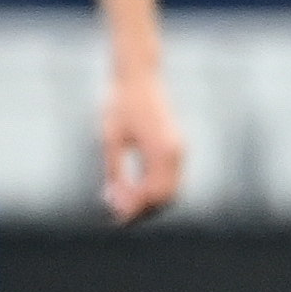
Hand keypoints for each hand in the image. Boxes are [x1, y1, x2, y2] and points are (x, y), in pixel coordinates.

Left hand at [98, 70, 182, 223]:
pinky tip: (132, 190)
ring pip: (171, 192)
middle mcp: (176, 153)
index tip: (113, 214)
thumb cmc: (121, 104)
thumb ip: (114, 171)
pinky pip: (170, 180)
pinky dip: (154, 191)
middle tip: (116, 214)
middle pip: (165, 198)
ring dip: (149, 203)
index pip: (152, 194)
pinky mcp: (176, 148)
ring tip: (121, 203)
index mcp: (161, 150)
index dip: (134, 209)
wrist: (138, 77)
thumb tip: (112, 200)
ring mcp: (179, 150)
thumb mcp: (111, 139)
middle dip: (142, 210)